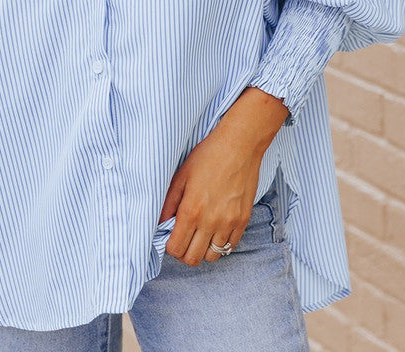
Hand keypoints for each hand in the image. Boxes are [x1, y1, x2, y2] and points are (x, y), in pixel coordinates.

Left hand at [160, 86, 288, 266]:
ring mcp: (229, 223)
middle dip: (184, 252)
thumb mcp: (181, 175)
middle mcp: (210, 221)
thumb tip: (160, 222)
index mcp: (191, 210)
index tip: (171, 236)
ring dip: (203, 249)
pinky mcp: (243, 220)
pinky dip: (220, 243)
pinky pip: (230, 246)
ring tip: (199, 235)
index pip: (176, 249)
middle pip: (193, 259)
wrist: (240, 146)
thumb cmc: (208, 156)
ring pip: (212, 257)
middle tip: (183, 238)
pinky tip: (215, 229)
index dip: (170, 246)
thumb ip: (168, 202)